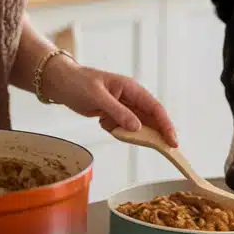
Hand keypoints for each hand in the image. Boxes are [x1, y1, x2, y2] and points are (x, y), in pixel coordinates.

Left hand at [40, 54, 177, 146]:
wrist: (61, 83)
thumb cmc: (78, 83)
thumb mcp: (97, 96)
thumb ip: (117, 111)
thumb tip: (137, 127)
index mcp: (131, 88)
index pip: (155, 108)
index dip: (166, 125)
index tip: (172, 141)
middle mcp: (130, 98)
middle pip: (151, 119)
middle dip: (156, 134)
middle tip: (164, 151)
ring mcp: (122, 107)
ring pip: (137, 125)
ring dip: (131, 133)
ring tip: (118, 130)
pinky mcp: (113, 115)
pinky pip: (122, 128)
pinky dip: (115, 130)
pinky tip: (102, 122)